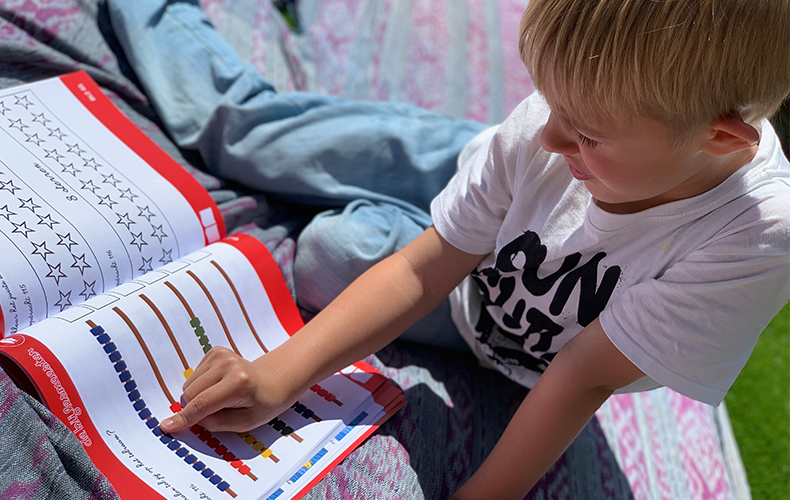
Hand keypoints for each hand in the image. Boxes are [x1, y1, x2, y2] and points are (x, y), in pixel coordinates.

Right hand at [159, 347, 298, 433]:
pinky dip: (202, 385)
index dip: (183, 418)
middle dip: (195, 408)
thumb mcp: (244, 423)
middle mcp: (229, 365)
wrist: (274, 380)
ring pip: (189, 385)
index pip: (202, 404)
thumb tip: (184, 419)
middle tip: (218, 411)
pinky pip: (194, 376)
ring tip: (222, 397)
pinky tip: (220, 385)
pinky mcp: (216, 351)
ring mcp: (222, 355)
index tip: (166, 426)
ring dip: (199, 396)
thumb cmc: (262, 404)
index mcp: (239, 384)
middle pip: (191, 394)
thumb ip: (214, 423)